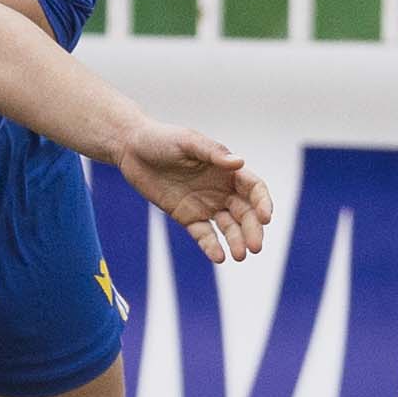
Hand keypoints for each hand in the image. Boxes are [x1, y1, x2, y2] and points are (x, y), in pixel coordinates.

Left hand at [120, 123, 271, 264]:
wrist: (132, 149)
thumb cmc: (162, 139)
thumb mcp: (187, 142)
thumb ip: (212, 152)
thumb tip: (239, 163)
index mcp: (227, 170)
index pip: (253, 189)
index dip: (262, 203)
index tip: (266, 218)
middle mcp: (221, 189)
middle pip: (245, 213)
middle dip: (252, 230)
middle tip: (255, 247)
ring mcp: (205, 205)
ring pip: (228, 227)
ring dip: (236, 241)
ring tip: (239, 256)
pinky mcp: (187, 217)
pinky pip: (204, 235)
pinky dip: (212, 246)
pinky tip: (218, 257)